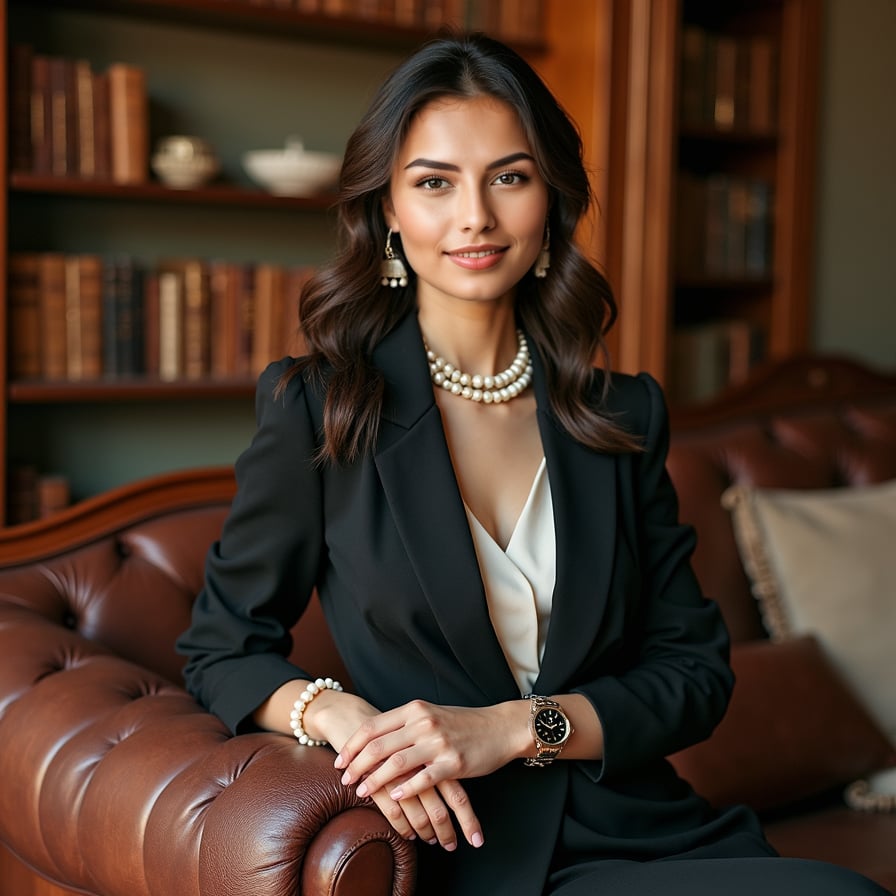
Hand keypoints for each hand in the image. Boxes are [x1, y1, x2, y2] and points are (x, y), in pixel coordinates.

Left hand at [334, 699, 526, 846]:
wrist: (498, 727)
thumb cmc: (461, 723)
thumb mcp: (430, 715)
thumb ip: (404, 724)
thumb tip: (373, 739)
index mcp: (414, 710)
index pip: (373, 727)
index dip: (352, 745)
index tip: (340, 761)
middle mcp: (423, 723)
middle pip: (379, 746)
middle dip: (356, 765)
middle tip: (344, 779)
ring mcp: (438, 743)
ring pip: (396, 763)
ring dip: (374, 780)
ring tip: (361, 792)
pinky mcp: (453, 763)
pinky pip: (423, 779)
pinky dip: (405, 789)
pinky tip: (394, 797)